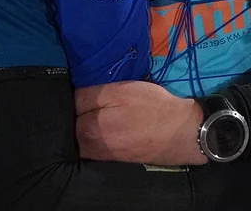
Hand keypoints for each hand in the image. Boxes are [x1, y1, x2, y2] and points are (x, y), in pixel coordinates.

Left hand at [75, 81, 206, 165]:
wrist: (180, 134)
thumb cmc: (151, 107)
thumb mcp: (120, 91)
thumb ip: (89, 95)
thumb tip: (70, 98)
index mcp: (87, 127)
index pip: (70, 107)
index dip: (78, 96)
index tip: (89, 91)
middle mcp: (88, 146)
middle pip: (74, 124)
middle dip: (80, 113)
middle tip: (97, 101)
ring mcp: (101, 155)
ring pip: (84, 136)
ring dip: (89, 125)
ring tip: (107, 114)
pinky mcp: (113, 159)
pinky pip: (97, 146)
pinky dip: (100, 136)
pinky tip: (115, 127)